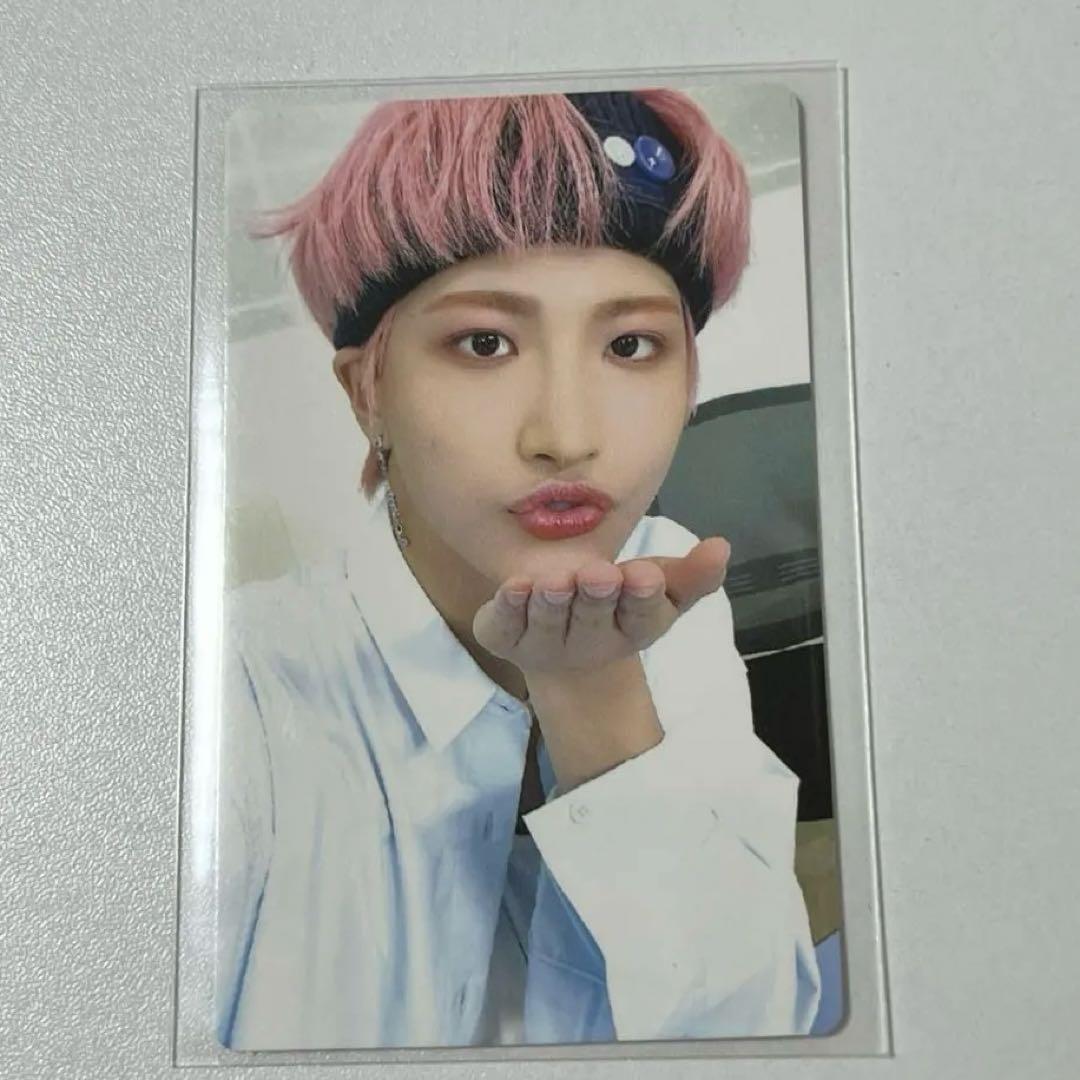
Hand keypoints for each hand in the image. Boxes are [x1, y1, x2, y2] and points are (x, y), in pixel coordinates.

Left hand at [472, 537, 731, 676]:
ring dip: (551, 602)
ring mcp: (543, 644)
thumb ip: (692, 573)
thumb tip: (722, 546)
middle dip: (595, 597)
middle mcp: (588, 641)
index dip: (641, 597)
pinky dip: (509, 606)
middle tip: (598, 574)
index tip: (644, 575)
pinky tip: (514, 587)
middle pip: (592, 619)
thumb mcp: (661, 588)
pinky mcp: (504, 637)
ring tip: (554, 581)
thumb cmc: (618, 603)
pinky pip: (505, 624)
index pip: (641, 617)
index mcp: (632, 628)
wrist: (561, 642)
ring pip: (548, 622)